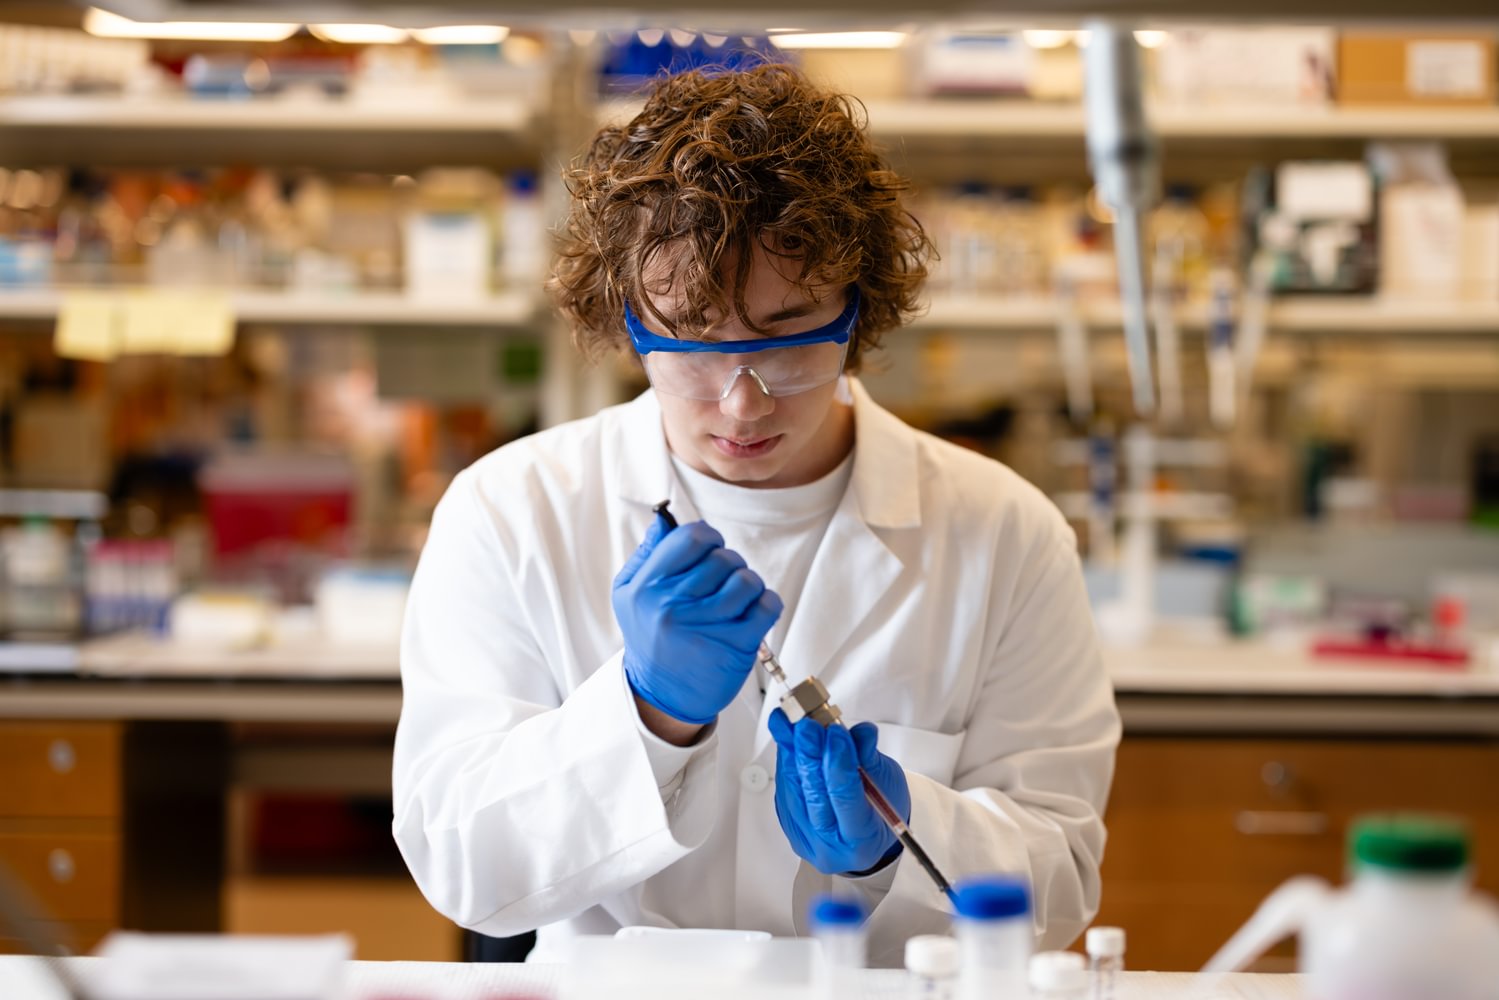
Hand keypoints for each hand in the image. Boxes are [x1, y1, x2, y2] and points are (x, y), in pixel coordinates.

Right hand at [613, 516, 782, 726]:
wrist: (662, 695)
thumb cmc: (650, 637)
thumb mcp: (630, 595)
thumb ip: (647, 555)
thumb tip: (662, 522)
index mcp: (647, 586)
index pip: (692, 537)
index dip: (708, 537)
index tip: (710, 549)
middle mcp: (674, 605)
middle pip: (723, 558)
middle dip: (728, 564)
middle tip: (721, 582)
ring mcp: (706, 626)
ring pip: (746, 580)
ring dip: (747, 585)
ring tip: (736, 599)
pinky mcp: (735, 645)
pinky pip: (767, 605)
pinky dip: (766, 603)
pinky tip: (751, 612)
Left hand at [768, 708, 910, 875]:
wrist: (868, 836)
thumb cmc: (883, 811)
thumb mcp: (888, 783)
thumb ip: (870, 758)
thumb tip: (861, 733)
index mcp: (861, 840)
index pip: (845, 799)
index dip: (839, 763)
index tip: (836, 733)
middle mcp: (829, 845)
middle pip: (813, 795)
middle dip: (809, 754)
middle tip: (807, 724)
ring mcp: (805, 837)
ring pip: (792, 790)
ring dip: (791, 752)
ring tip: (791, 723)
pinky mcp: (788, 823)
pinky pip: (785, 788)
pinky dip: (787, 760)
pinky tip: (788, 739)